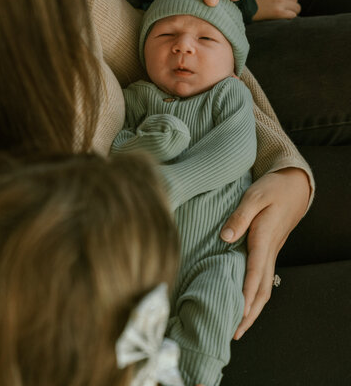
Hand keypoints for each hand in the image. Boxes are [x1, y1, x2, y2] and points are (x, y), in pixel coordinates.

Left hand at [220, 167, 310, 338]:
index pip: (255, 272)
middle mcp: (269, 250)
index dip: (246, 294)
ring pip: (264, 287)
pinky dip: (255, 294)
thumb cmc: (272, 189)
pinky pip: (263, 278)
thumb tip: (225, 237)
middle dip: (250, 313)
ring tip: (238, 326)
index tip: (238, 314)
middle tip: (234, 333)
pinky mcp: (269, 250)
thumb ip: (239, 216)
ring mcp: (271, 252)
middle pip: (262, 289)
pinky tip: (244, 300)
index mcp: (264, 238)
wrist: (294, 186)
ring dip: (253, 308)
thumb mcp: (254, 196)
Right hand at [252, 0, 301, 19]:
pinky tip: (278, 17)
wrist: (238, 5)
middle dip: (289, 3)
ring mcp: (280, 1)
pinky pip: (293, 15)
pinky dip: (288, 17)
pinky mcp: (278, 12)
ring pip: (296, 8)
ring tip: (278, 12)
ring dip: (289, 11)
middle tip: (278, 7)